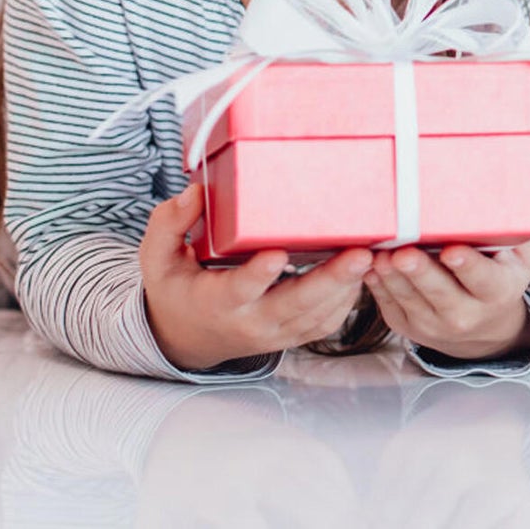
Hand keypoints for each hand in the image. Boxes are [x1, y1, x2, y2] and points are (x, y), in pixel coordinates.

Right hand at [140, 183, 372, 371]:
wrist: (187, 337)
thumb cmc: (177, 289)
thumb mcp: (157, 258)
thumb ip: (168, 224)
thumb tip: (195, 193)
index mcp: (216, 302)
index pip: (240, 289)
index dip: (259, 275)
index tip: (277, 254)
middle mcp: (251, 322)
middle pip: (294, 306)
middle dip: (329, 281)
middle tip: (359, 254)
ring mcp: (275, 332)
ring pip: (317, 316)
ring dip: (348, 289)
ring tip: (372, 255)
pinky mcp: (293, 334)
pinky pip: (325, 323)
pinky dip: (348, 301)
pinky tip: (363, 273)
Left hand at [363, 238, 529, 362]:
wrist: (485, 322)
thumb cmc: (500, 270)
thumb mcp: (520, 251)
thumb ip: (518, 226)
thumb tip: (522, 183)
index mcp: (498, 291)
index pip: (483, 279)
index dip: (468, 266)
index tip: (452, 251)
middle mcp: (468, 314)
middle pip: (441, 293)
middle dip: (421, 273)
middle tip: (404, 253)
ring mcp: (435, 324)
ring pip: (411, 300)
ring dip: (392, 278)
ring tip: (378, 255)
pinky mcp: (409, 326)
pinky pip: (390, 306)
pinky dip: (378, 286)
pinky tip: (368, 265)